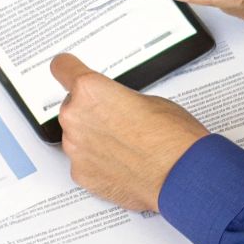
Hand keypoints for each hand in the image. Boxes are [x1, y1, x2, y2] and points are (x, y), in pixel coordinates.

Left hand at [49, 53, 208, 211]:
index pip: (62, 67)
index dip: (68, 68)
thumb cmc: (171, 137)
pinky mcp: (80, 174)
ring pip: (76, 135)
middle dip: (89, 111)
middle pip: (71, 105)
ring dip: (92, 138)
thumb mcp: (148, 100)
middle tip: (116, 120)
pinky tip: (121, 164)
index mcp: (90, 91)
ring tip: (124, 146)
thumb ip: (118, 98)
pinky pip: (83, 161)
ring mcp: (75, 149)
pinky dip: (97, 162)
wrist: (181, 176)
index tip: (68, 70)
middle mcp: (76, 118)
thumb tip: (115, 105)